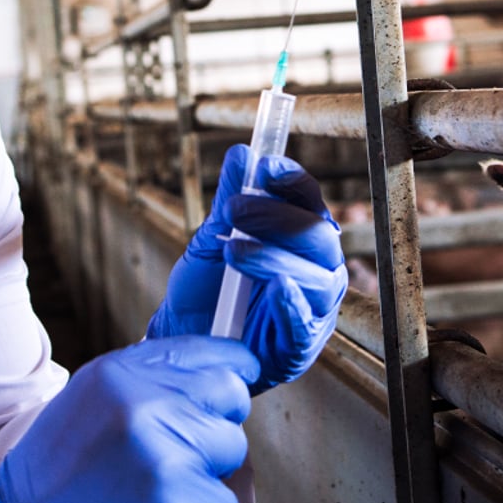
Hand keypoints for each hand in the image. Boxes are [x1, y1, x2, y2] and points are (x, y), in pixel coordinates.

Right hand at [0, 336, 257, 502]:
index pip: (217, 354)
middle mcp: (146, 407)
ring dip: (208, 471)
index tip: (238, 379)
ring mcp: (166, 458)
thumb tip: (221, 368)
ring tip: (158, 486)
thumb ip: (154, 380)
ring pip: (234, 450)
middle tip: (178, 450)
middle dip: (216, 423)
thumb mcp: (94, 400)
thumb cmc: (61, 473)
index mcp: (124, 375)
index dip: (234, 370)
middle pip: (232, 398)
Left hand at [147, 144, 347, 392]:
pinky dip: (293, 304)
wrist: (182, 344)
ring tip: (232, 249)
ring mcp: (314, 311)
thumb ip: (231, 201)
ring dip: (275, 258)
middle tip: (235, 209)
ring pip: (317, 278)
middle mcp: (318, 273)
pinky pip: (306, 324)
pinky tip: (274, 288)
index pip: (311, 205)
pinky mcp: (300, 348)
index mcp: (302, 243)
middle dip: (279, 218)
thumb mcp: (212, 240)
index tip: (267, 167)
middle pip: (320, 237)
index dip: (294, 183)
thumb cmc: (205, 293)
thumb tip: (243, 154)